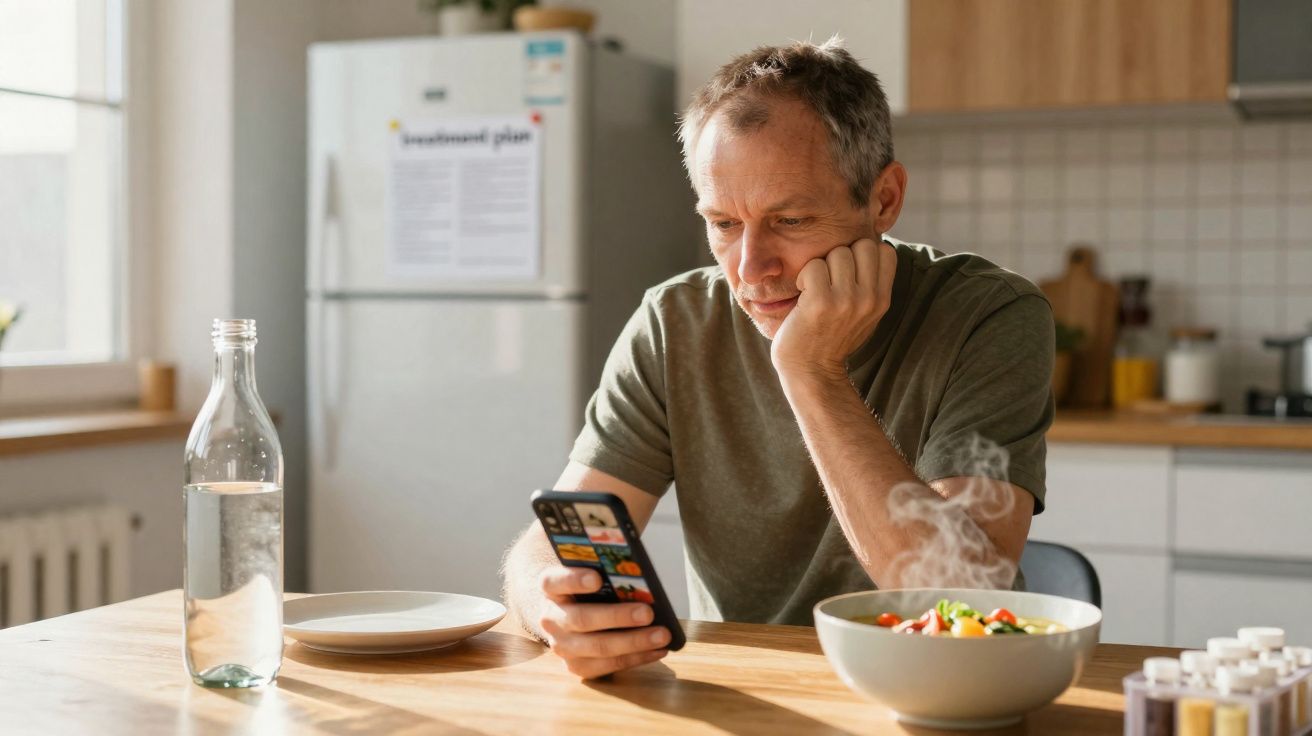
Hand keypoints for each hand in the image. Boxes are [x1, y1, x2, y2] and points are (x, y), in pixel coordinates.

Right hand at [535, 565, 670, 678]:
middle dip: (618, 617)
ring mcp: (561, 645)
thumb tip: (636, 541)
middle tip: (648, 613)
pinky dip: (636, 658)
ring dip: (633, 642)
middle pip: (581, 619)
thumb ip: (606, 559)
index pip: (554, 580)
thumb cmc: (589, 584)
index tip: (597, 578)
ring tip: (662, 635)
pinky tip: (658, 650)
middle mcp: (550, 618)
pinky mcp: (576, 666)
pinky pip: (607, 666)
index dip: (574, 579)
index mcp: (550, 586)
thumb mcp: (590, 568)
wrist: (570, 611)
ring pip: (597, 647)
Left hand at [770, 238, 896, 382]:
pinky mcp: (821, 302)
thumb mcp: (864, 315)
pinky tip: (803, 295)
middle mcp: (869, 299)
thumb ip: (871, 285)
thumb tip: (872, 245)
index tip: (849, 271)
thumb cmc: (832, 338)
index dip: (864, 253)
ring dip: (821, 266)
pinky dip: (803, 276)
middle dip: (843, 255)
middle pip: (863, 245)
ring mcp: (846, 300)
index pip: (886, 251)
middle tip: (830, 278)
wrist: (811, 372)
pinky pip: (813, 266)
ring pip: (838, 252)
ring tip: (815, 288)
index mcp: (882, 300)